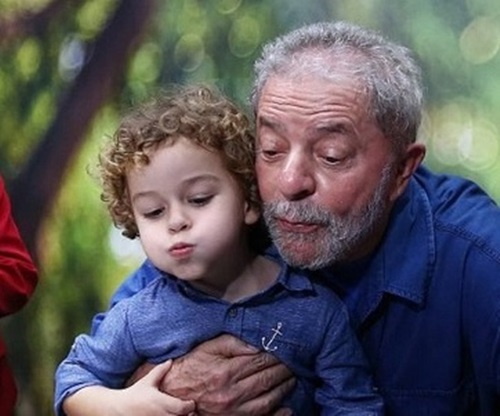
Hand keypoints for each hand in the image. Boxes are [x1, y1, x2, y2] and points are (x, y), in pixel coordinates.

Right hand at [64, 360, 195, 415]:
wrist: (117, 409)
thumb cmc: (133, 395)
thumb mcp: (147, 382)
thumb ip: (160, 371)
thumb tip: (170, 360)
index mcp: (161, 403)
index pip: (184, 408)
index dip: (190, 406)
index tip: (190, 403)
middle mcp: (160, 415)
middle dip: (187, 415)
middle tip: (186, 411)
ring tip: (177, 414)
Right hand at [161, 334, 294, 415]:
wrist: (171, 392)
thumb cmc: (190, 366)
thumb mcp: (208, 348)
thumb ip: (233, 343)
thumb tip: (257, 346)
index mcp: (226, 372)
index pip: (260, 362)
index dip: (275, 356)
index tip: (284, 351)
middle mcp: (230, 394)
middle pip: (266, 380)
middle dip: (283, 371)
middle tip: (292, 364)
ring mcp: (231, 412)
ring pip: (266, 401)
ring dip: (283, 390)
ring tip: (291, 379)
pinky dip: (276, 415)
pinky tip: (286, 408)